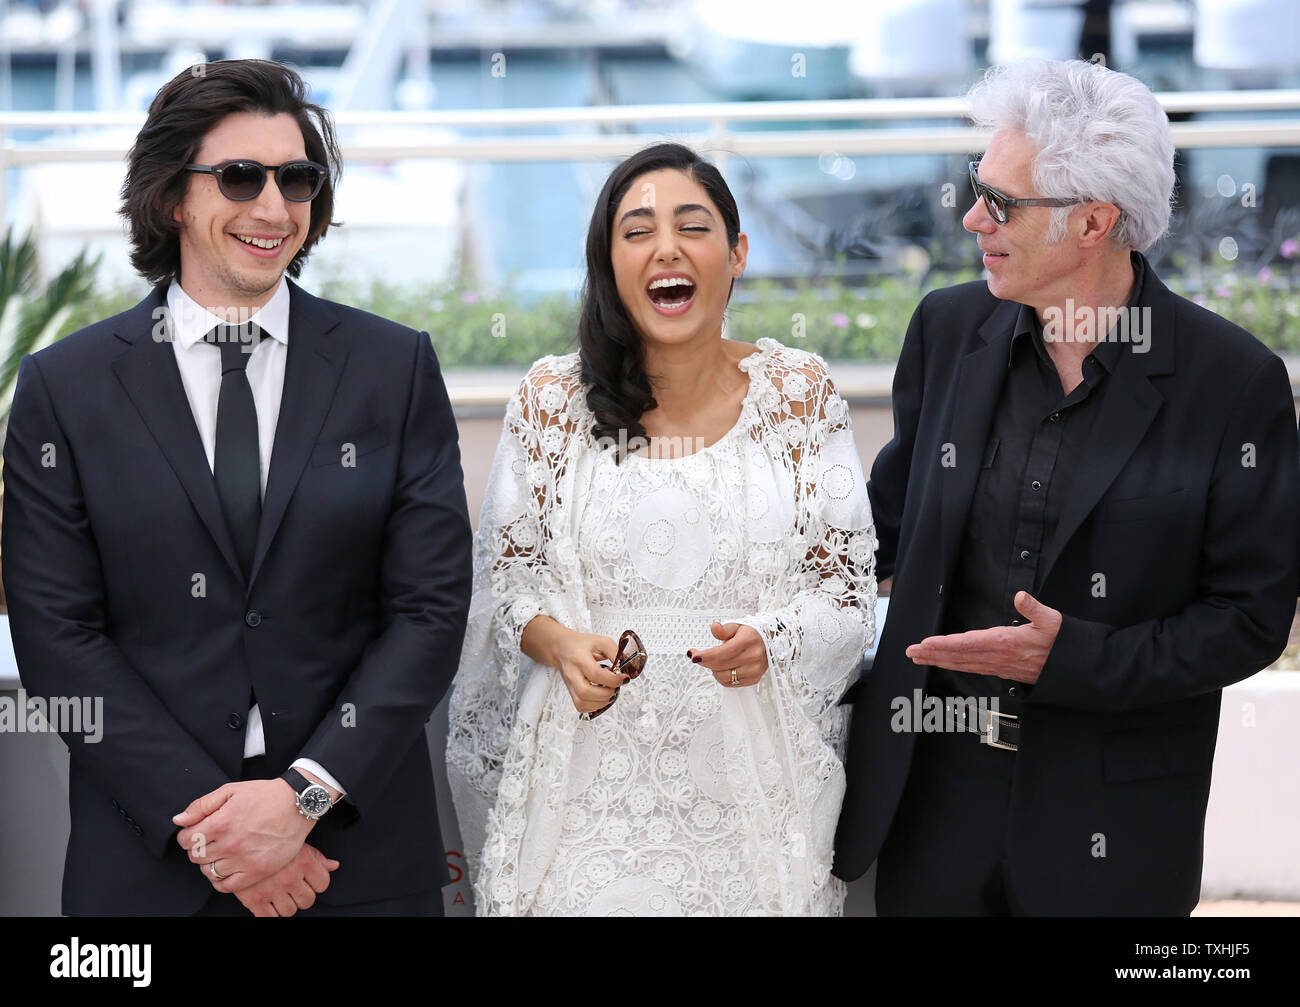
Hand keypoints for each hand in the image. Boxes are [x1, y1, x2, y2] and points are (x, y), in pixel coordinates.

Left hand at [173, 779, 314, 891]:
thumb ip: (202, 805)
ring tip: (221, 852)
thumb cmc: (264, 795)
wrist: (297, 805)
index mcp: (221, 823)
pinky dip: (220, 880)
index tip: (197, 832)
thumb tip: (179, 820)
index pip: (186, 840)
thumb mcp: (231, 790)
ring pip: (208, 872)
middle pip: (196, 856)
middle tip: (211, 840)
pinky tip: (227, 867)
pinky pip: (226, 886)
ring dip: (210, 863)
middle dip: (198, 848)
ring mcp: (243, 860)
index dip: (188, 835)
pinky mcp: (256, 871)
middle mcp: (230, 844)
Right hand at [232, 842, 339, 917]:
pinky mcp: (254, 899)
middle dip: (301, 896)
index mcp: (304, 861)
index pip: (322, 884)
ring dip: (286, 905)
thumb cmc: (268, 837)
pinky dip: (270, 914)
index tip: (308, 881)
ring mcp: (273, 889)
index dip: (316, 884)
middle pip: (307, 900)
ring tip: (279, 894)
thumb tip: (333, 866)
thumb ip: (317, 857)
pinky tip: (268, 903)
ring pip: (290, 911)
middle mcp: (290, 877)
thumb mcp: (296, 842)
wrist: (237, 838)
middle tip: (293, 888)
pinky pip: (269, 917)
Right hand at [552, 630, 626, 714]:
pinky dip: (594, 706)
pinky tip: (601, 697)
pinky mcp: (571, 693)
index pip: (596, 674)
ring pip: (582, 704)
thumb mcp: (601, 641)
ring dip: (602, 702)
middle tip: (615, 687)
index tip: (624, 678)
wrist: (563, 648)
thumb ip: (616, 653)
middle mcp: (572, 673)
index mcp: (579, 658)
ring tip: (609, 692)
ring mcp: (570, 685)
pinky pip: (581, 707)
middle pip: (586, 692)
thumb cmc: (581, 645)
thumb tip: (627, 667)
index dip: (613, 679)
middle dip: (606, 693)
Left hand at [688, 622, 767, 687]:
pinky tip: (724, 668)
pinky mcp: (753, 679)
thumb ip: (724, 629)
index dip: (705, 656)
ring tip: (716, 661)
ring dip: (714, 670)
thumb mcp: (737, 626)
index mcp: (747, 641)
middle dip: (704, 662)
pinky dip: (723, 677)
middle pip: (720, 666)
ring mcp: (754, 670)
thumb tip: (714, 628)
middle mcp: (752, 657)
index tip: (693, 655)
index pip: (722, 653)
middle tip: (697, 656)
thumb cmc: (751, 635)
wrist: (768, 643)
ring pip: (723, 677)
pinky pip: (730, 684)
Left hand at [904, 591, 1061, 684]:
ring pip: (962, 663)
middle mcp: (997, 656)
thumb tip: (1020, 595)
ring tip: (919, 657)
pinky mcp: (1000, 669)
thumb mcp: (1052, 620)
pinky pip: (971, 667)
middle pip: (958, 655)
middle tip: (910, 652)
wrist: (1072, 667)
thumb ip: (1034, 608)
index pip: (968, 643)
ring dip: (939, 660)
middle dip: (933, 654)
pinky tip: (943, 662)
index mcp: (1005, 642)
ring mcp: (997, 665)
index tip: (926, 643)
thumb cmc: (1061, 642)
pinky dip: (953, 665)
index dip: (945, 644)